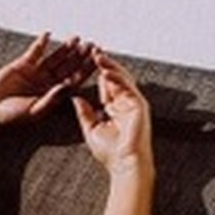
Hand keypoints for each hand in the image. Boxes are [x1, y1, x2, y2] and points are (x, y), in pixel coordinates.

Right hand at [0, 33, 95, 126]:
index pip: (74, 80)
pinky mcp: (23, 65)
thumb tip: (69, 87)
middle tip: (91, 45)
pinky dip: (41, 42)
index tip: (96, 60)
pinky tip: (48, 34)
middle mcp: (47, 83)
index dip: (85, 69)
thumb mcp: (35, 110)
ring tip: (76, 38)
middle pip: (68, 67)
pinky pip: (35, 51)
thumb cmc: (13, 116)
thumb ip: (52, 99)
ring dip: (66, 48)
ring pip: (55, 57)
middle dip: (80, 56)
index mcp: (54, 95)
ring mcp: (36, 73)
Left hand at [72, 52, 152, 173]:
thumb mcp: (90, 130)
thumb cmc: (110, 153)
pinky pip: (127, 86)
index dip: (97, 73)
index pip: (106, 85)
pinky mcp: (139, 104)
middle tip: (92, 50)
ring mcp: (133, 102)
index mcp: (115, 108)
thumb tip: (75, 99)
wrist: (124, 163)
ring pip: (121, 78)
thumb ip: (84, 113)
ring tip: (97, 54)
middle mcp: (125, 102)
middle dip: (103, 64)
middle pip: (114, 77)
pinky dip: (116, 77)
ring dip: (109, 65)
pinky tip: (105, 70)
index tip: (86, 61)